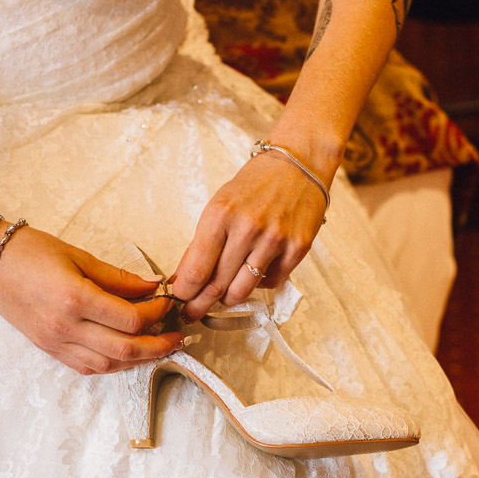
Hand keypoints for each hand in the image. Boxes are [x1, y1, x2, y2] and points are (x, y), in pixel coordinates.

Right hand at [0, 225, 183, 374]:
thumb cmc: (30, 251)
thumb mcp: (78, 256)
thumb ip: (119, 277)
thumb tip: (153, 287)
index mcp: (75, 299)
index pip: (131, 319)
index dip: (157, 314)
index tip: (168, 302)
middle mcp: (66, 327)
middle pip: (126, 350)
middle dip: (159, 346)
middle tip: (178, 338)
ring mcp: (56, 343)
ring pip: (109, 364)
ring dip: (139, 360)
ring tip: (159, 347)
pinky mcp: (49, 349)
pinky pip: (89, 367)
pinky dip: (114, 364)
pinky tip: (128, 354)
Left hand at [172, 151, 326, 321]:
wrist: (299, 164)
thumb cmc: (256, 184)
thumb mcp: (220, 205)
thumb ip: (203, 243)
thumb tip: (184, 278)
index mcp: (221, 214)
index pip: (196, 269)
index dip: (184, 292)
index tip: (179, 300)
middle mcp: (248, 228)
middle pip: (216, 285)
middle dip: (200, 305)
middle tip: (192, 313)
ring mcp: (274, 240)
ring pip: (242, 291)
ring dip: (228, 298)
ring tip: (223, 295)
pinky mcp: (297, 249)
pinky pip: (271, 283)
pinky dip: (260, 283)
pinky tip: (256, 270)